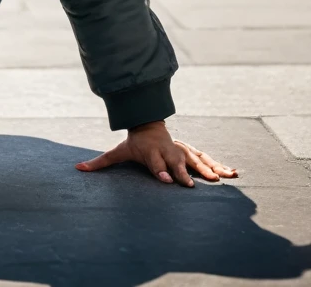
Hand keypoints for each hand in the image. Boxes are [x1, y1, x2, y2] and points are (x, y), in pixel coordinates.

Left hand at [75, 120, 237, 186]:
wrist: (148, 126)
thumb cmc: (134, 144)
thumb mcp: (117, 151)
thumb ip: (100, 162)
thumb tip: (78, 169)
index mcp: (152, 154)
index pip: (156, 164)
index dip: (160, 172)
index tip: (165, 181)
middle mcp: (169, 152)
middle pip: (177, 163)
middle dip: (184, 174)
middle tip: (190, 185)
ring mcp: (181, 151)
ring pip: (196, 160)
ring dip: (208, 170)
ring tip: (221, 180)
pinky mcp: (191, 153)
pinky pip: (207, 159)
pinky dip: (220, 166)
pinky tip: (233, 173)